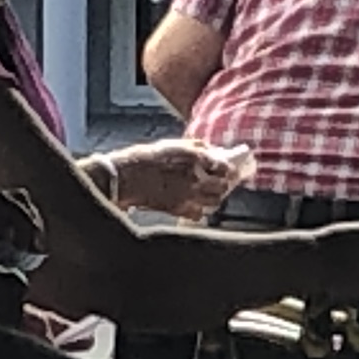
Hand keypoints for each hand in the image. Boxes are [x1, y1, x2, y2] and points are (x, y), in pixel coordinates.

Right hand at [90, 139, 248, 221]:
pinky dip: (201, 210)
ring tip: (212, 193)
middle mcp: (195, 178)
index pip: (224, 167)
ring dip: (216, 197)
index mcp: (195, 158)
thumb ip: (196, 148)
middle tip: (225, 181)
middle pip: (223, 187)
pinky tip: (197, 204)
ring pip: (214, 202)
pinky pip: (199, 214)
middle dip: (226, 184)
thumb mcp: (174, 144)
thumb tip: (213, 152)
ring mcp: (187, 196)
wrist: (126, 177)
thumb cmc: (146, 158)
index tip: (232, 169)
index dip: (230, 169)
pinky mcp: (178, 209)